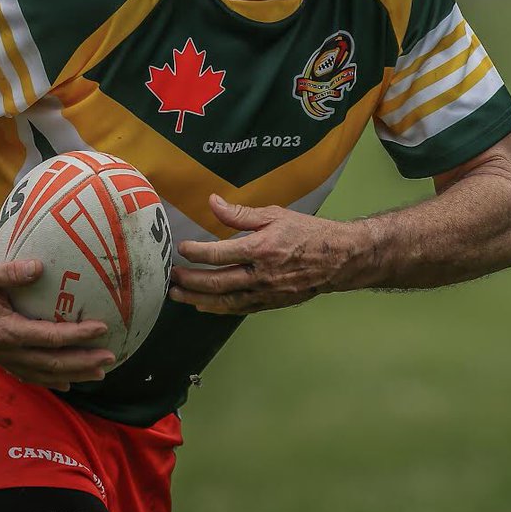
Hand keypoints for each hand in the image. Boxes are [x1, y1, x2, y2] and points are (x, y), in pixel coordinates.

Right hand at [0, 258, 115, 389]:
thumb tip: (39, 266)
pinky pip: (29, 375)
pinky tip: (67, 383)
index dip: (77, 336)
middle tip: (110, 359)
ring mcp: (2, 358)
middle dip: (83, 363)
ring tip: (98, 375)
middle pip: (51, 364)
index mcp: (5, 330)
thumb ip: (10, 272)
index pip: (50, 337)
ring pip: (42, 374)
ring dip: (72, 376)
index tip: (102, 328)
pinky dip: (50, 381)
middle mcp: (5, 350)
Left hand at [168, 194, 372, 314]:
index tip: (181, 249)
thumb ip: (241, 213)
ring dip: (198, 299)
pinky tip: (204, 306)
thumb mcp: (275, 215)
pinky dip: (219, 308)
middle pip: (217, 282)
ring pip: (225, 301)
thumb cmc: (308, 233)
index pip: (219, 254)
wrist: (338, 259)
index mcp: (261, 249)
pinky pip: (239, 308)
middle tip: (171, 277)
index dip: (196, 252)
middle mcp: (261, 275)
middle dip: (190, 281)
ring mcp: (266, 292)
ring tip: (178, 295)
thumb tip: (213, 203)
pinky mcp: (271, 303)